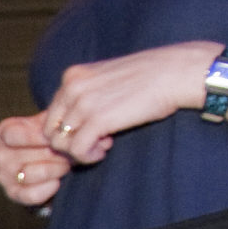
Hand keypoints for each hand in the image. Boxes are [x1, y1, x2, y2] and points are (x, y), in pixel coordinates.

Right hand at [0, 112, 70, 210]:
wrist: (57, 159)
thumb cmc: (54, 138)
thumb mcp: (52, 124)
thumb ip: (53, 122)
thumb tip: (64, 127)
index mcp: (4, 132)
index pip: (13, 135)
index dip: (37, 137)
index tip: (57, 137)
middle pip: (22, 156)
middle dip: (51, 154)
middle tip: (72, 152)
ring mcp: (3, 175)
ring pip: (27, 174)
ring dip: (52, 170)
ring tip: (67, 164)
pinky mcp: (13, 193)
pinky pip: (28, 194)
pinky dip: (45, 190)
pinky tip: (57, 182)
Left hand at [33, 41, 216, 166]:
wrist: (178, 72)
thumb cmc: (150, 77)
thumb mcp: (107, 80)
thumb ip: (86, 95)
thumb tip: (74, 121)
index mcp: (72, 76)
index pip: (51, 113)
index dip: (67, 128)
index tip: (91, 129)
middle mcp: (72, 87)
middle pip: (49, 130)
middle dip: (68, 142)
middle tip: (96, 141)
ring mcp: (83, 103)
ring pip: (59, 143)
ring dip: (79, 151)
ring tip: (103, 145)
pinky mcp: (98, 119)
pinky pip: (76, 150)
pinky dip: (88, 156)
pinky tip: (104, 151)